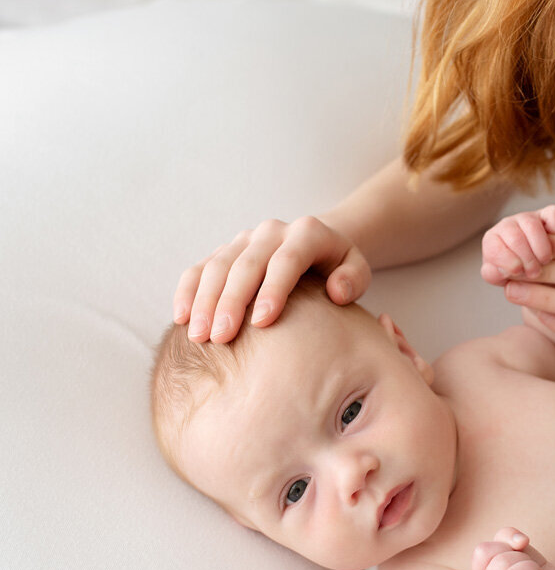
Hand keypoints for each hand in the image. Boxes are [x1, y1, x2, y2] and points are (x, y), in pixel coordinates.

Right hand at [174, 216, 369, 342]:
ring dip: (205, 301)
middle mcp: (271, 232)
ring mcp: (244, 240)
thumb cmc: (339, 268)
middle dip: (231, 301)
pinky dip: (188, 291)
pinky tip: (182, 318)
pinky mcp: (225, 251)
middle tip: (222, 337)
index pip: (287, 260)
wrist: (317, 248)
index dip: (273, 290)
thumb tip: (336, 291)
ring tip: (200, 337)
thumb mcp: (358, 270)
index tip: (262, 322)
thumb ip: (354, 279)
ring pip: (218, 266)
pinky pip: (200, 268)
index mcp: (308, 233)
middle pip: (246, 264)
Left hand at [480, 205, 554, 283]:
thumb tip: (496, 269)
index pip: (494, 249)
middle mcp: (507, 226)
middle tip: (534, 272)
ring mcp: (528, 219)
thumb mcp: (503, 277)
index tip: (519, 272)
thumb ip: (494, 275)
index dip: (509, 263)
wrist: (541, 270)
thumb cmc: (518, 275)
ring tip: (545, 261)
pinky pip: (553, 213)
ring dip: (541, 248)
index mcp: (492, 241)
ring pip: (531, 226)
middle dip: (526, 258)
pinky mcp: (549, 216)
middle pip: (514, 238)